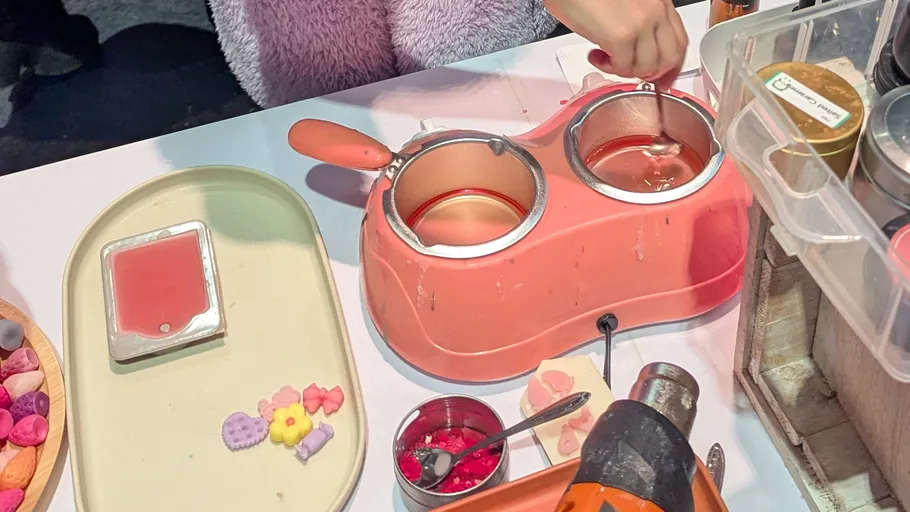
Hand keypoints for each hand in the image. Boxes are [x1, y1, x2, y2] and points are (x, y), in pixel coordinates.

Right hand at [545, 0, 687, 85]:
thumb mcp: (627, 1)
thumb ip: (640, 21)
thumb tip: (638, 50)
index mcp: (660, 2)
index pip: (680, 42)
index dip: (671, 66)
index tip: (662, 78)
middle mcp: (656, 11)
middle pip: (669, 59)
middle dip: (649, 73)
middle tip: (629, 71)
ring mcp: (641, 24)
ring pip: (647, 67)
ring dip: (625, 71)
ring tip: (606, 59)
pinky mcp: (621, 36)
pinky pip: (624, 68)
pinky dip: (608, 68)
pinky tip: (595, 55)